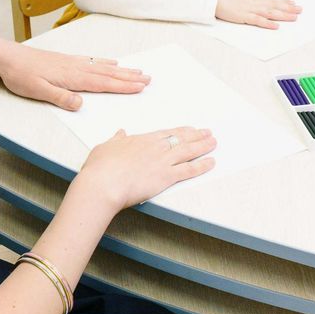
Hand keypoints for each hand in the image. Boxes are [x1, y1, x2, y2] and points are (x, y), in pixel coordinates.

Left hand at [0, 40, 149, 111]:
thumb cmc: (21, 75)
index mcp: (72, 77)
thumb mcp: (37, 91)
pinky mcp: (67, 60)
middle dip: (129, 77)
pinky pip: (93, 61)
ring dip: (122, 70)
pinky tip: (111, 62)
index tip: (140, 87)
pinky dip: (105, 62)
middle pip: (109, 74)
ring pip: (103, 67)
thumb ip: (60, 97)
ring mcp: (73, 63)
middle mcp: (77, 68)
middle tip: (148, 79)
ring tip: (138, 71)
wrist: (8, 57)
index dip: (123, 86)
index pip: (103, 83)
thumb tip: (80, 104)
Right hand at [75, 127, 216, 210]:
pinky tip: (211, 162)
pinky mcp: (167, 177)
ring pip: (188, 151)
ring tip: (213, 143)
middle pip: (181, 139)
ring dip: (203, 146)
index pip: (167, 133)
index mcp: (142, 140)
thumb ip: (115, 141)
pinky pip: (189, 170)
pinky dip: (202, 166)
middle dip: (196, 136)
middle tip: (207, 133)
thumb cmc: (101, 169)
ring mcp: (163, 161)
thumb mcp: (105, 148)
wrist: (104, 184)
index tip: (189, 129)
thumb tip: (119, 133)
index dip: (180, 131)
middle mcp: (156, 148)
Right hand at [215, 0, 301, 28]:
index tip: (293, 2)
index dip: (283, 1)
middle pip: (274, 5)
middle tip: (300, 10)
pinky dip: (267, 23)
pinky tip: (276, 26)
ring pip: (270, 12)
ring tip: (294, 17)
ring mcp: (249, 9)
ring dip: (283, 15)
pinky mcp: (243, 16)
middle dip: (288, 8)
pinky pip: (257, 21)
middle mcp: (254, 2)